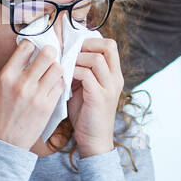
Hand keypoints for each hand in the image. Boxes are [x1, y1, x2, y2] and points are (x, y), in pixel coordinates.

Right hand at [0, 38, 64, 150]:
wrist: (3, 143)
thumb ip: (9, 73)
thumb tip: (22, 57)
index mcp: (6, 77)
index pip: (25, 48)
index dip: (32, 44)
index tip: (35, 47)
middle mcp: (22, 84)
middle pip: (47, 55)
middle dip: (50, 52)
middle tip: (49, 56)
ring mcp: (37, 95)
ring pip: (58, 69)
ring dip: (56, 68)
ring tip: (52, 72)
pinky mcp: (48, 107)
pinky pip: (61, 86)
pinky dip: (59, 83)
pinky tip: (54, 85)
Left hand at [67, 37, 120, 156]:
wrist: (94, 140)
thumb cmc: (86, 113)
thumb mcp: (86, 87)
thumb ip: (81, 71)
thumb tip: (65, 52)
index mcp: (114, 74)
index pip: (109, 45)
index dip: (91, 40)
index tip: (74, 46)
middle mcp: (115, 78)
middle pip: (108, 46)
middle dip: (86, 45)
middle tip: (70, 52)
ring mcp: (109, 88)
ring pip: (96, 59)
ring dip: (77, 59)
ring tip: (66, 66)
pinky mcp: (99, 97)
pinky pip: (86, 75)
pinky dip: (73, 72)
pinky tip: (65, 78)